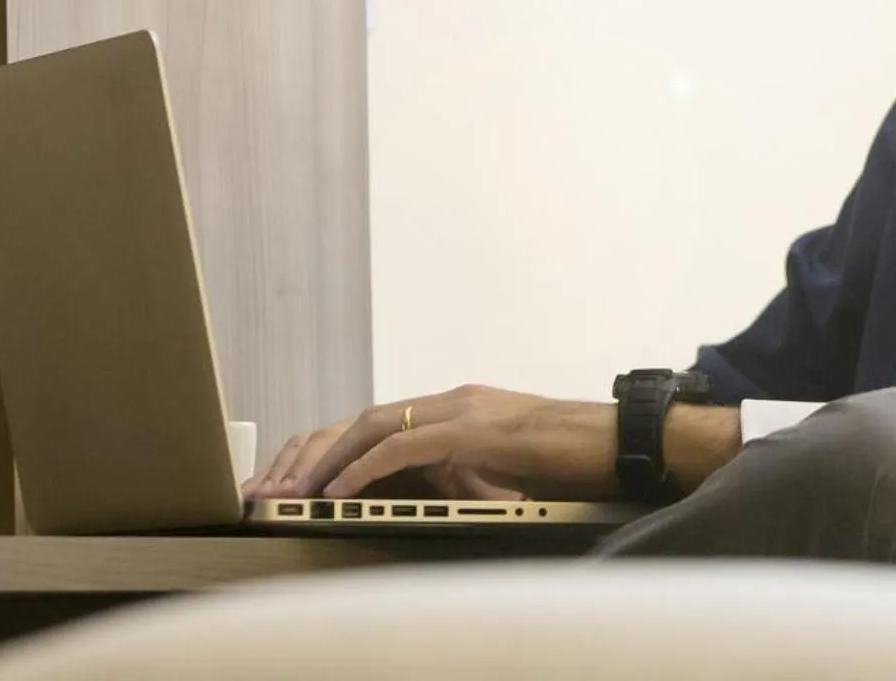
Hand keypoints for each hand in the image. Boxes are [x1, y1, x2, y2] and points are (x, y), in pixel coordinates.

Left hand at [265, 386, 623, 501]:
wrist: (623, 442)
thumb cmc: (577, 461)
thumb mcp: (507, 472)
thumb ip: (469, 474)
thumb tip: (437, 494)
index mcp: (461, 410)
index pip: (380, 423)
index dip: (333, 450)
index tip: (297, 482)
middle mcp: (456, 401)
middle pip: (363, 418)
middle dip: (312, 451)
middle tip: (272, 487)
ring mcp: (465, 410)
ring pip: (374, 424)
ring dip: (325, 459)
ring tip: (291, 491)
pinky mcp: (476, 429)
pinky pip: (405, 443)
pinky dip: (364, 466)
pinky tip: (338, 490)